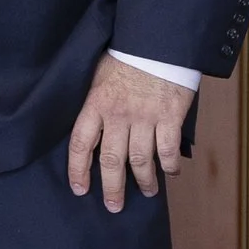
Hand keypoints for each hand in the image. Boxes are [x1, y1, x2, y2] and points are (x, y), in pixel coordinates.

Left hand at [66, 51, 195, 211]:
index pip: (81, 144)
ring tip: (147, 192)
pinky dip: (170, 165)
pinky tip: (171, 172)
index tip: (79, 189)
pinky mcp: (169, 117)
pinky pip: (168, 150)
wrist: (156, 42)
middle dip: (112, 187)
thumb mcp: (96, 77)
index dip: (78, 169)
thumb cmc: (124, 57)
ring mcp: (145, 118)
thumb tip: (90, 130)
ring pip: (141, 160)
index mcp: (95, 104)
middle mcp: (118, 115)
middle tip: (113, 206)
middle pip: (112, 160)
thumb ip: (94, 104)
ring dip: (144, 180)